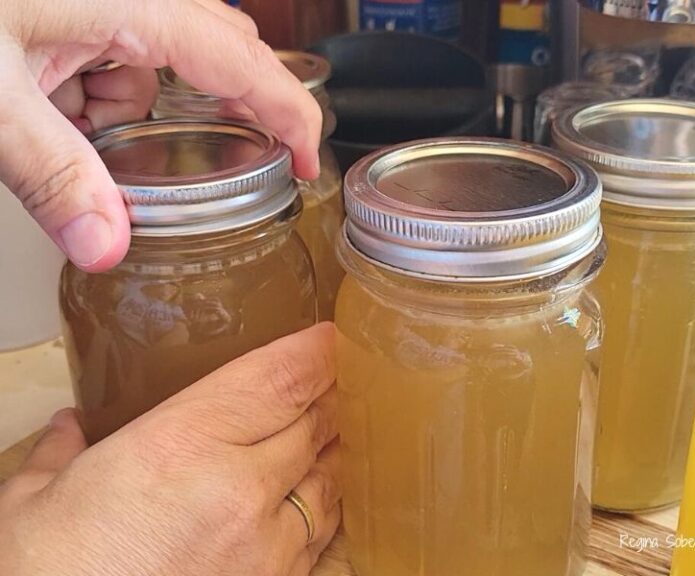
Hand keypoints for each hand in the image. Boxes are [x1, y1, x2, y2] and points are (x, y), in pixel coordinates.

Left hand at [0, 0, 321, 271]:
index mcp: (133, 0)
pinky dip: (88, 88)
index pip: (243, 61)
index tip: (307, 163)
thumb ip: (50, 173)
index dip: (288, 114)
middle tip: (198, 163)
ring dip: (120, 107)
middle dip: (204, 114)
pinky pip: (107, 52)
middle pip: (211, 56)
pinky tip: (49, 99)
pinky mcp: (73, 6)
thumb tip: (107, 248)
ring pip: (148, 62)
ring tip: (66, 124)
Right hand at [0, 324, 339, 575]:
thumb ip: (62, 454)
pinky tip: (321, 494)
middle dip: (330, 395)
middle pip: (313, 423)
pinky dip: (327, 505)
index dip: (315, 352)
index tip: (330, 336)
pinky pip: (323, 535)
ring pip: (328, 478)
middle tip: (338, 375)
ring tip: (338, 427)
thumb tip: (69, 427)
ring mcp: (266, 547)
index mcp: (180, 446)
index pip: (277, 380)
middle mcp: (237, 490)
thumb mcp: (32, 504)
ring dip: (336, 447)